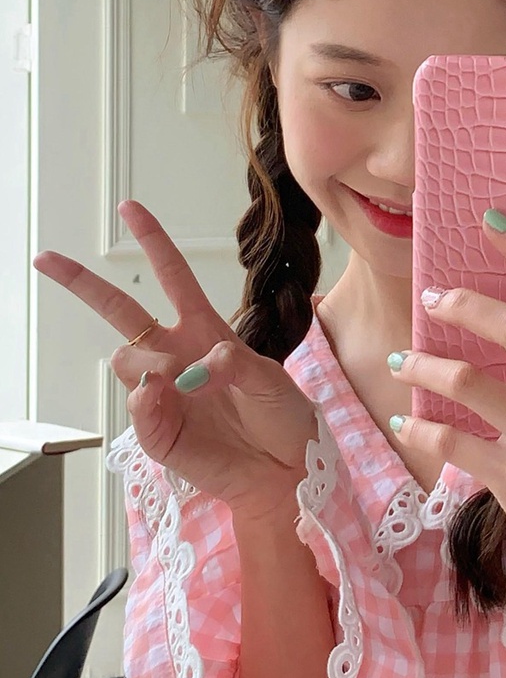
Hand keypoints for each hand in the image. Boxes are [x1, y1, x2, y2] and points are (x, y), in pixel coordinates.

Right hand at [34, 200, 316, 520]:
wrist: (287, 467)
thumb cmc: (283, 415)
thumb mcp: (270, 378)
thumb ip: (236, 364)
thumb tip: (197, 364)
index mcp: (205, 332)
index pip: (173, 278)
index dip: (154, 242)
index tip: (130, 209)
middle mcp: (177, 356)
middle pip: (122, 313)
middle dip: (84, 284)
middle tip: (46, 258)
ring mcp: (165, 393)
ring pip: (127, 361)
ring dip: (150, 362)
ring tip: (186, 380)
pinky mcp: (160, 431)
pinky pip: (138, 410)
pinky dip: (147, 402)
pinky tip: (161, 398)